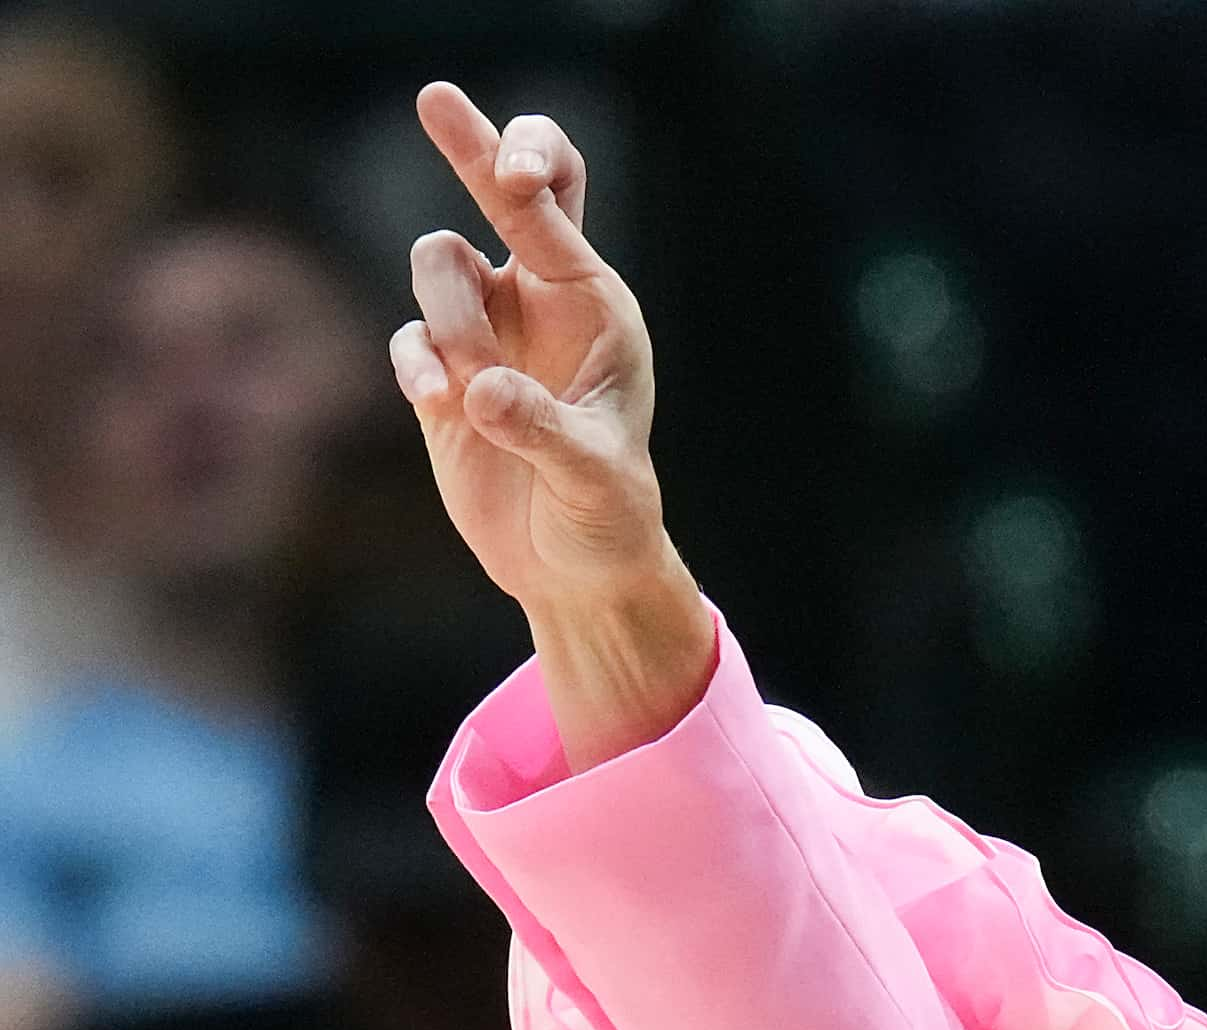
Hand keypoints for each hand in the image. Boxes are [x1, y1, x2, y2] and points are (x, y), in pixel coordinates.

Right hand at [395, 82, 710, 765]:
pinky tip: (439, 407)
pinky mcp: (442, 372)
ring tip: (479, 398)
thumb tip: (479, 390)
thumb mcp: (594, 481)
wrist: (574, 567)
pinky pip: (409, 339)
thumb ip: (543, 432)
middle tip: (435, 95)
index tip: (506, 167)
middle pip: (496, 195)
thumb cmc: (607, 517)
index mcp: (595, 307)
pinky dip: (416, 367)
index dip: (523, 171)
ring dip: (449, 323)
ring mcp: (488, 332)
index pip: (553, 212)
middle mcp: (540, 302)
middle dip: (472, 145)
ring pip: (437, 266)